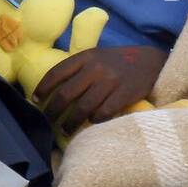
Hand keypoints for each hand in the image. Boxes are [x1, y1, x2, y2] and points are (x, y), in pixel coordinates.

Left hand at [32, 45, 167, 133]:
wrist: (151, 62)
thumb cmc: (119, 62)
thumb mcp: (98, 56)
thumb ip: (79, 68)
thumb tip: (53, 89)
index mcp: (86, 56)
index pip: (57, 73)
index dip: (43, 88)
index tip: (36, 100)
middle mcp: (96, 68)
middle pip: (66, 94)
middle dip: (53, 111)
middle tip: (48, 121)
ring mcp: (110, 82)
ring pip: (82, 108)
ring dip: (70, 122)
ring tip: (65, 130)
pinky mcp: (124, 95)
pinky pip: (102, 113)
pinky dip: (94, 121)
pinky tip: (91, 124)